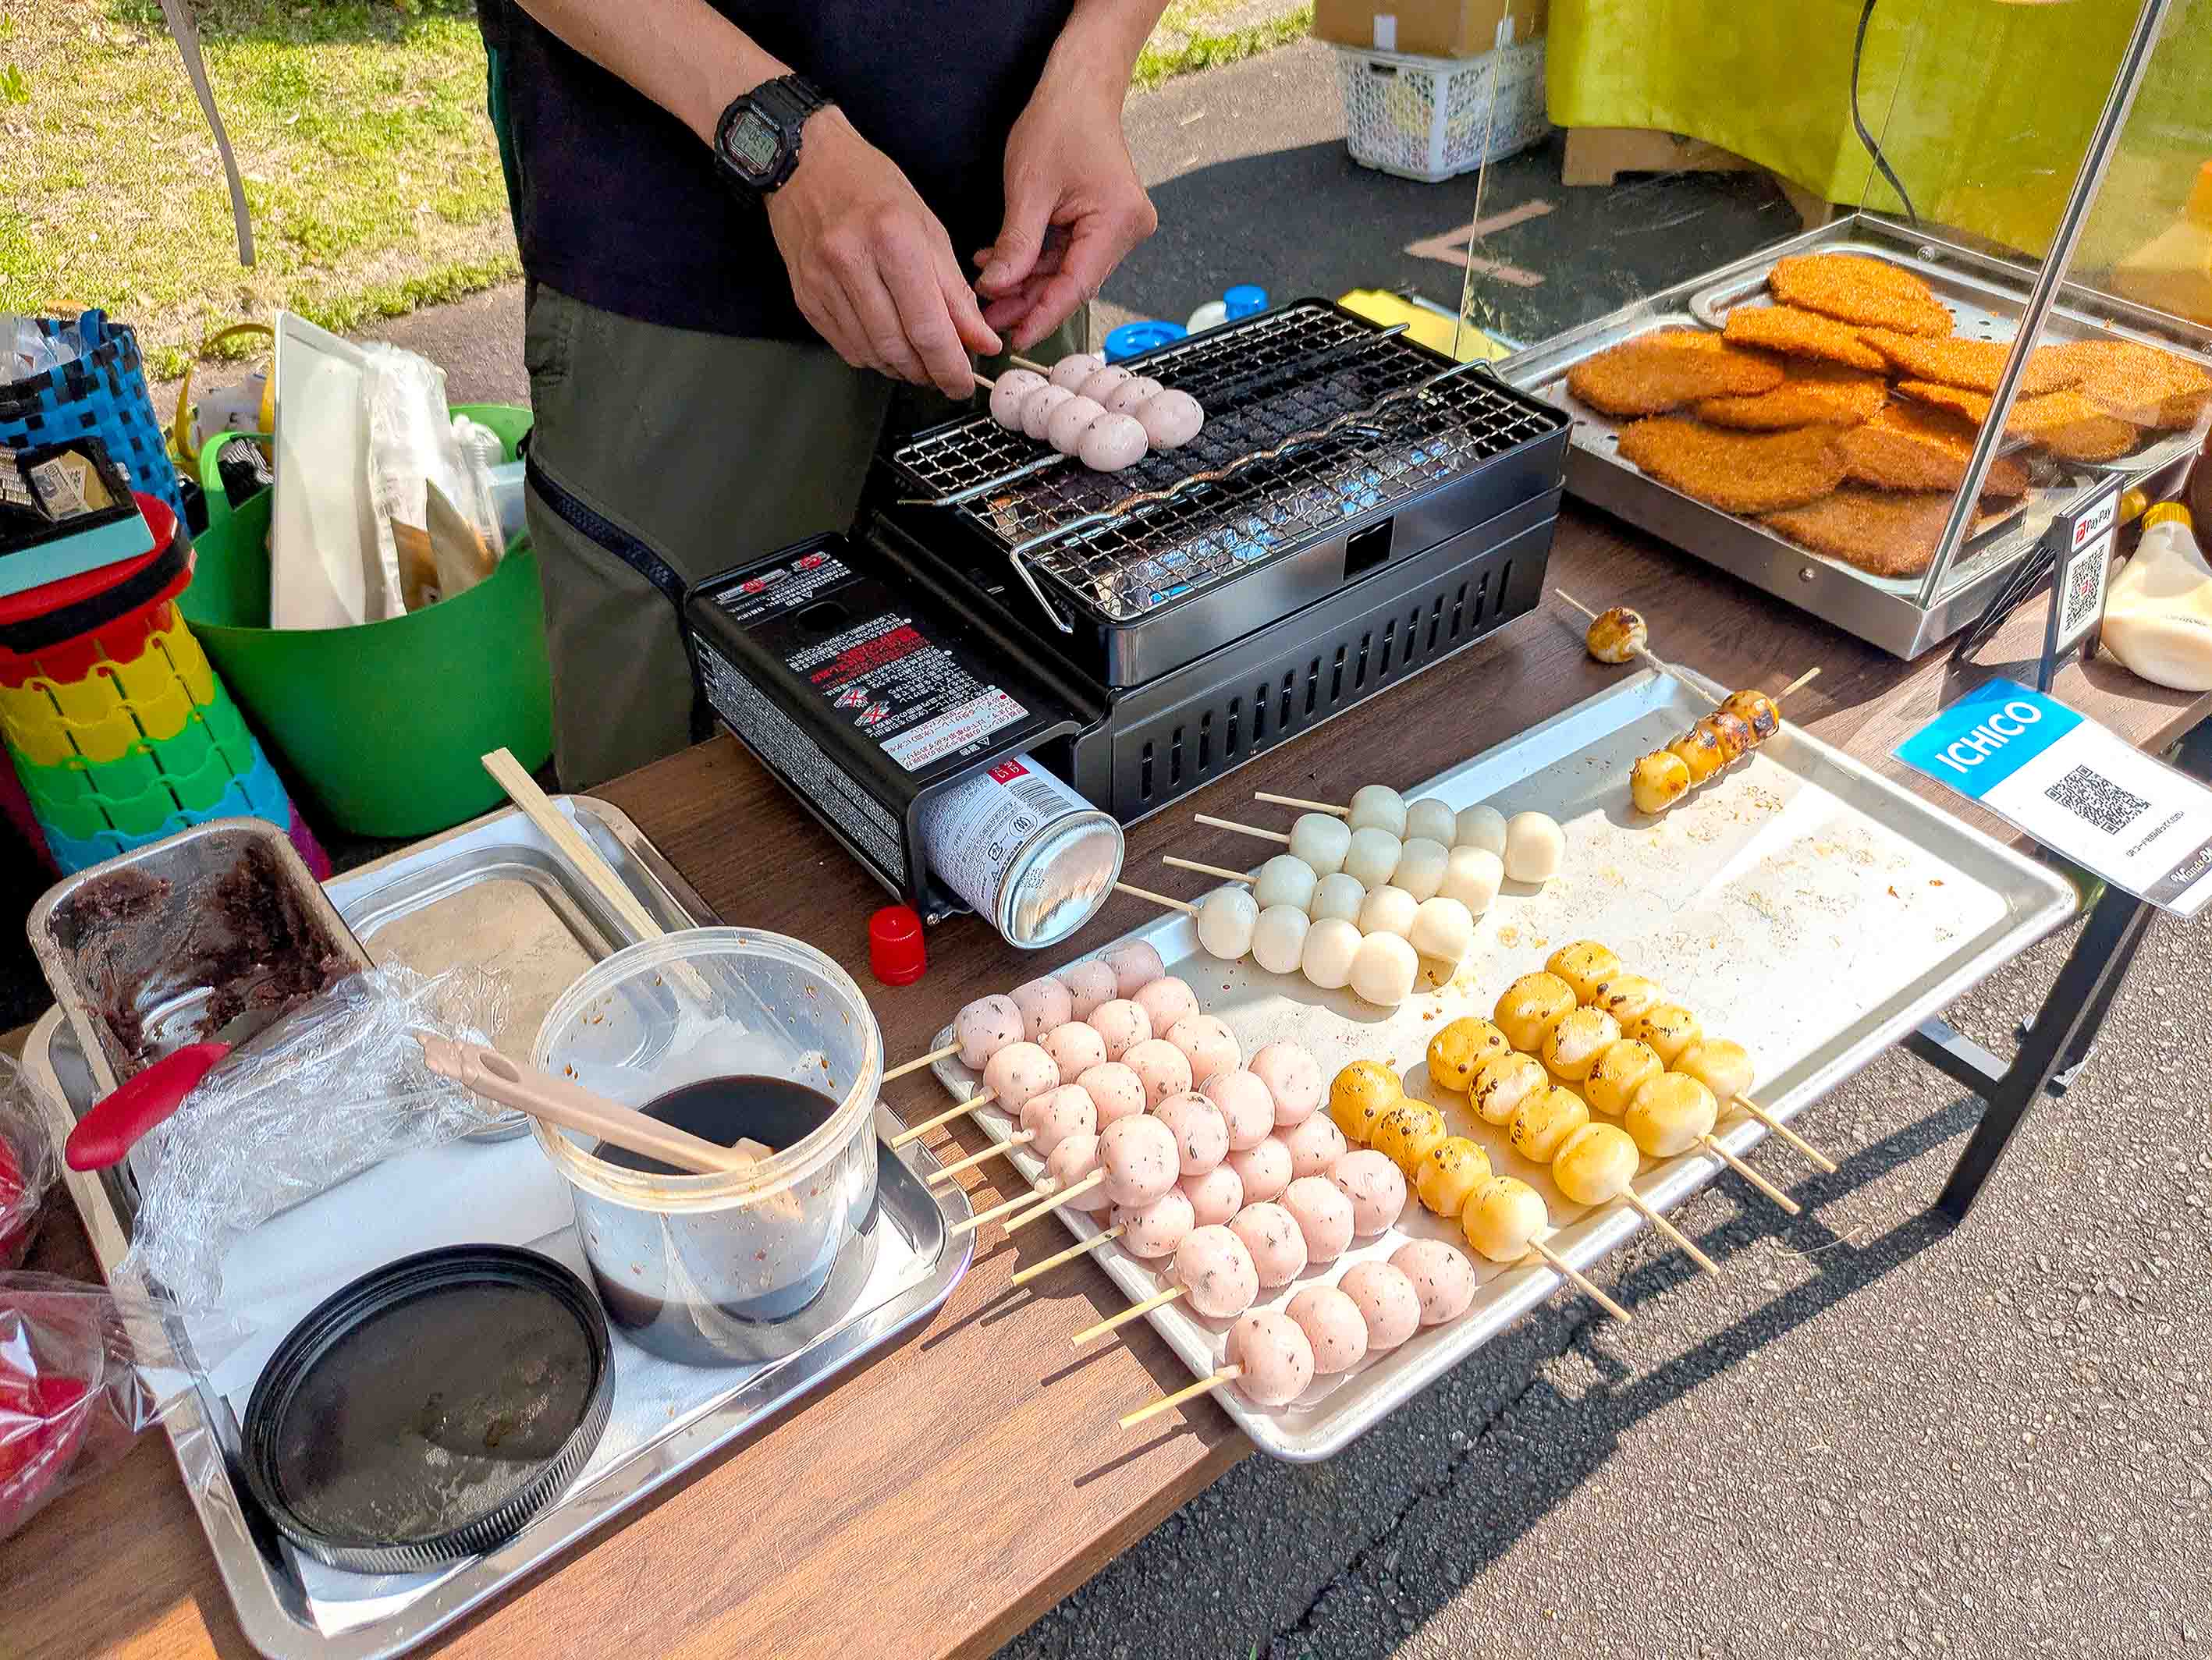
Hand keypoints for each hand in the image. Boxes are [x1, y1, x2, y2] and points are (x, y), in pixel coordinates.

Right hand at [765, 110, 1000, 394]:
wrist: (804, 163)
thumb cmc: (869, 186)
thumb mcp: (927, 227)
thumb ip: (955, 290)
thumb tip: (979, 340)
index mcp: (892, 237)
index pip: (927, 325)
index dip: (950, 366)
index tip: (964, 383)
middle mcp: (851, 260)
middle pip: (897, 346)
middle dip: (928, 372)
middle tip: (945, 376)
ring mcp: (821, 281)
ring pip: (871, 353)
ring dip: (901, 368)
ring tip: (919, 361)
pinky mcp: (805, 296)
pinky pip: (845, 346)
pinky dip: (873, 356)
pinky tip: (887, 346)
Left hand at [975, 87, 1156, 352]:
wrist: (1079, 89)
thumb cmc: (1061, 122)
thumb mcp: (1028, 188)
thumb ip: (1015, 246)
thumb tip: (995, 288)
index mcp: (1117, 222)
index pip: (1076, 286)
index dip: (1042, 316)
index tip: (1016, 340)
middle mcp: (1126, 230)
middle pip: (1072, 283)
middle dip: (1028, 301)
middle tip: (990, 321)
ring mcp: (1117, 228)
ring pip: (1066, 272)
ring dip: (1026, 283)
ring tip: (988, 295)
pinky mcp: (1104, 224)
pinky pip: (1066, 254)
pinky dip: (1034, 262)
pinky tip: (1002, 268)